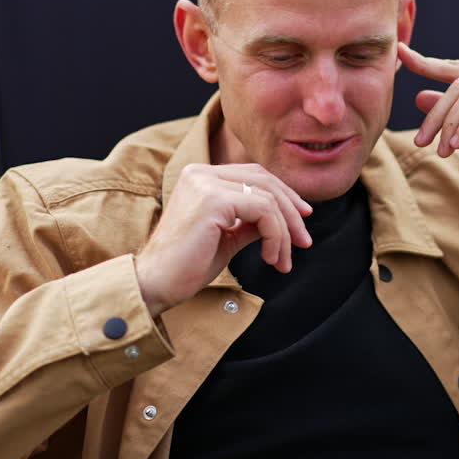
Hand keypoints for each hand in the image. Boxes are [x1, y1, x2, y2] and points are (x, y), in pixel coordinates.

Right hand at [134, 163, 312, 317]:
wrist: (154, 285)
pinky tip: (270, 258)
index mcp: (201, 176)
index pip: (254, 175)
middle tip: (304, 242)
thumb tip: (284, 219)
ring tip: (283, 261)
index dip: (283, 195)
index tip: (301, 221)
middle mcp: (201, 172)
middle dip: (291, 212)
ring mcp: (205, 183)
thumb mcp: (227, 237)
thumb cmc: (187, 265)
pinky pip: (263, 211)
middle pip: (265, 180)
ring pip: (268, 198)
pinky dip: (275, 236)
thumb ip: (251, 221)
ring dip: (284, 232)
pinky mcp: (213, 200)